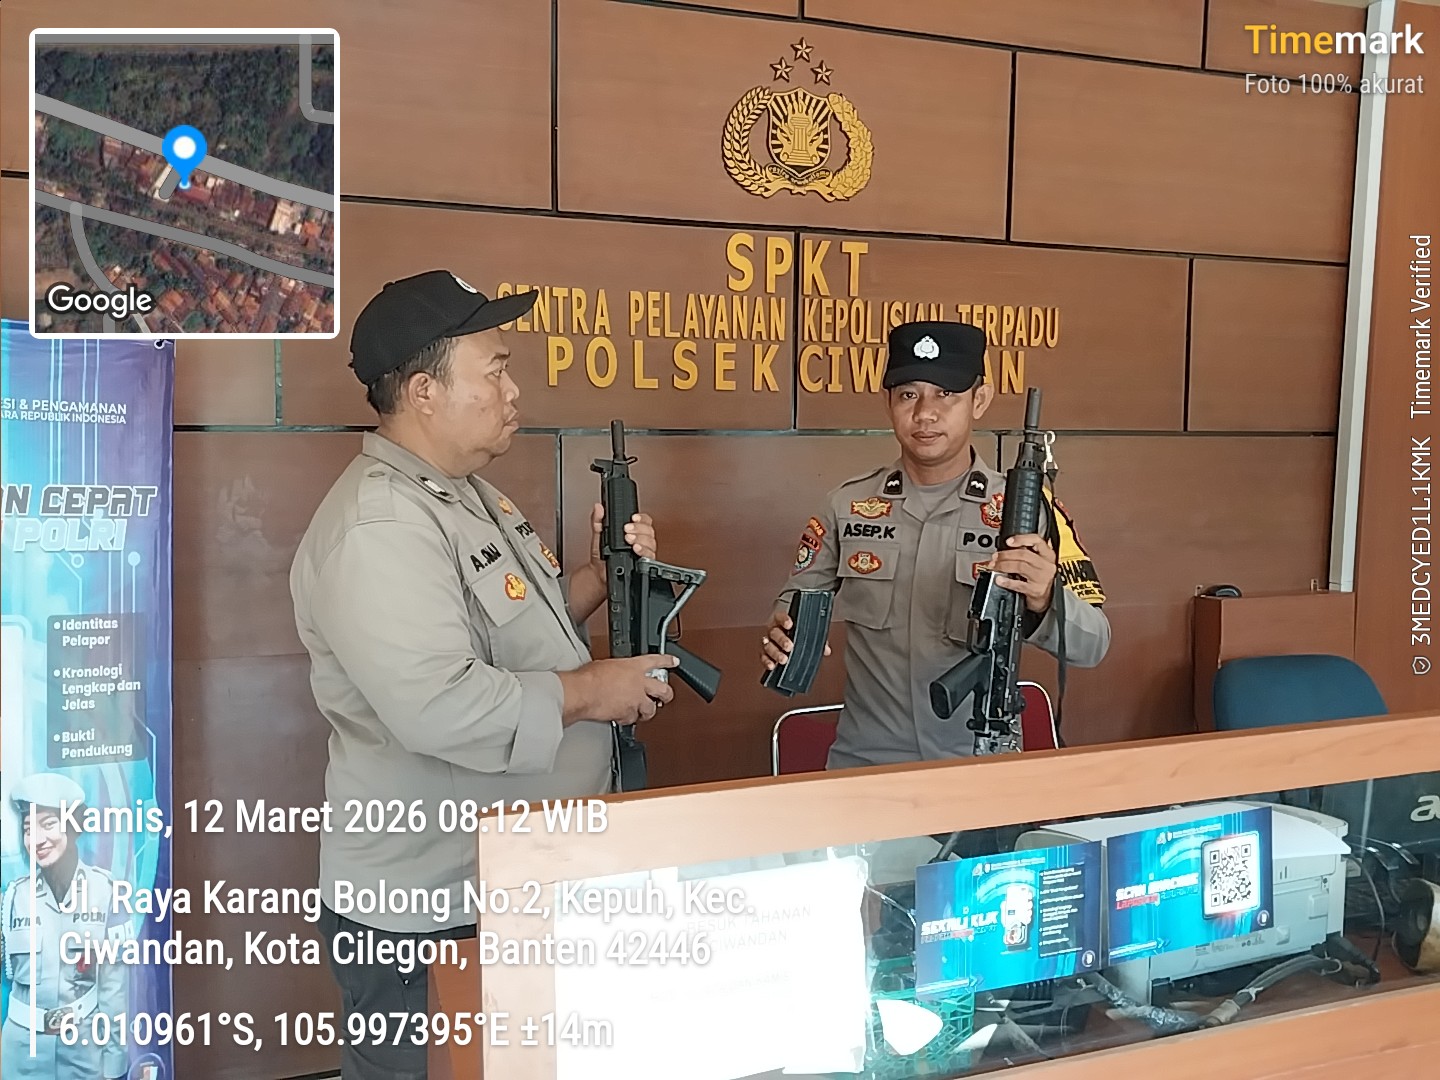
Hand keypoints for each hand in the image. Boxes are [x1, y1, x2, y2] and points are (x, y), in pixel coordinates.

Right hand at [558, 653, 677, 725]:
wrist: (584, 693)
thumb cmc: (589, 677)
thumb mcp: (605, 665)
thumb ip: (616, 671)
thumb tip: (613, 674)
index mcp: (634, 666)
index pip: (656, 661)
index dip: (667, 661)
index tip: (674, 661)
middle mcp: (639, 683)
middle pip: (664, 690)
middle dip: (667, 694)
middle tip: (666, 697)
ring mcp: (636, 701)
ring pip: (651, 709)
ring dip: (647, 711)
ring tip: (642, 712)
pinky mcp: (628, 715)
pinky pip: (632, 719)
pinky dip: (628, 719)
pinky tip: (622, 717)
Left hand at [589, 502, 656, 560]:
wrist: (600, 574)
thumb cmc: (601, 556)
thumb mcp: (598, 536)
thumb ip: (598, 521)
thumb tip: (598, 508)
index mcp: (633, 532)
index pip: (645, 521)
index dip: (641, 518)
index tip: (633, 518)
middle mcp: (640, 541)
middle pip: (649, 530)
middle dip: (639, 528)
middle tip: (627, 529)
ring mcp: (643, 552)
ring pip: (651, 542)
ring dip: (641, 539)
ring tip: (629, 539)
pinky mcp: (643, 563)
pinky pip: (650, 556)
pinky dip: (643, 551)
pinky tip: (636, 549)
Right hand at [761, 608, 830, 671]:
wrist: (790, 645)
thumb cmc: (798, 636)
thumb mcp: (808, 635)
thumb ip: (817, 640)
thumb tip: (825, 649)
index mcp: (782, 622)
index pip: (780, 617)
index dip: (784, 619)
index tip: (790, 624)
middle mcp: (774, 631)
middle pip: (774, 632)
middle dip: (781, 640)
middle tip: (789, 647)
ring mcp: (768, 642)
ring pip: (768, 645)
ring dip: (775, 653)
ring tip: (784, 659)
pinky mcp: (765, 654)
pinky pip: (763, 657)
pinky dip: (767, 661)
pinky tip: (772, 666)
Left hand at [984, 533, 1057, 614]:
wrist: (1046, 597)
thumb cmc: (1038, 576)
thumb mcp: (1037, 561)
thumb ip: (1025, 552)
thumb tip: (1005, 548)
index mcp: (1047, 554)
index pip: (1036, 540)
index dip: (1021, 539)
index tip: (1008, 541)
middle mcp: (1046, 565)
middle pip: (1024, 554)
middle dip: (1006, 554)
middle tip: (995, 557)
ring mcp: (1042, 578)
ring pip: (1020, 566)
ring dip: (1004, 565)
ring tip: (994, 566)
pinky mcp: (1036, 590)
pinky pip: (1018, 584)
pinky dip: (1007, 581)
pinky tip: (999, 579)